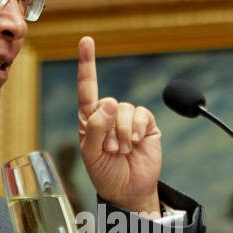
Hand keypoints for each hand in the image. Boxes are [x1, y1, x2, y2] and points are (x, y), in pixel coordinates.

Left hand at [76, 36, 161, 216]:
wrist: (129, 191)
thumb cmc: (106, 174)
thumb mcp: (91, 155)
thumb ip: (96, 128)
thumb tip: (109, 102)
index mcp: (90, 120)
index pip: (87, 88)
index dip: (87, 64)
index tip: (86, 40)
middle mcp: (108, 115)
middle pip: (107, 103)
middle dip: (107, 129)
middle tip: (110, 150)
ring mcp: (128, 119)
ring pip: (124, 109)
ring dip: (122, 132)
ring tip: (122, 151)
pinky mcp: (146, 124)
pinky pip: (141, 114)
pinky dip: (135, 129)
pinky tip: (134, 144)